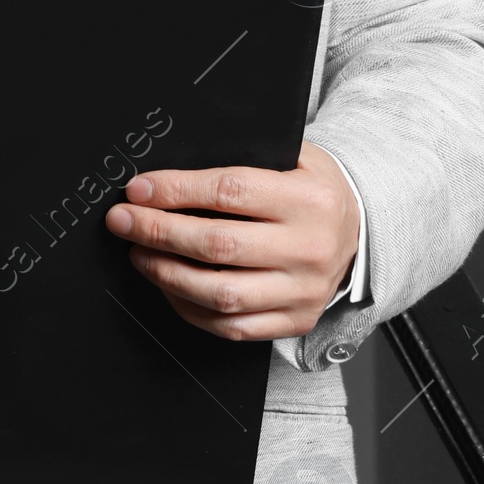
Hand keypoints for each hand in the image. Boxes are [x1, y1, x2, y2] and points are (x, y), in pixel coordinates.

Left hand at [104, 142, 357, 341]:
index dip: (176, 191)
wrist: (359, 232)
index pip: (230, 192)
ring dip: (167, 273)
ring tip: (140, 254)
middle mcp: (310, 248)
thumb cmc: (312, 189)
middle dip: (159, 231)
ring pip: (220, 293)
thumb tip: (171, 173)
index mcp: (310, 198)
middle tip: (123, 221)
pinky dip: (190, 308)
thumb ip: (244, 159)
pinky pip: (232, 326)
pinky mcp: (295, 321)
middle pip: (218, 245)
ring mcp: (303, 291)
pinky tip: (168, 286)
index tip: (139, 190)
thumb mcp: (294, 157)